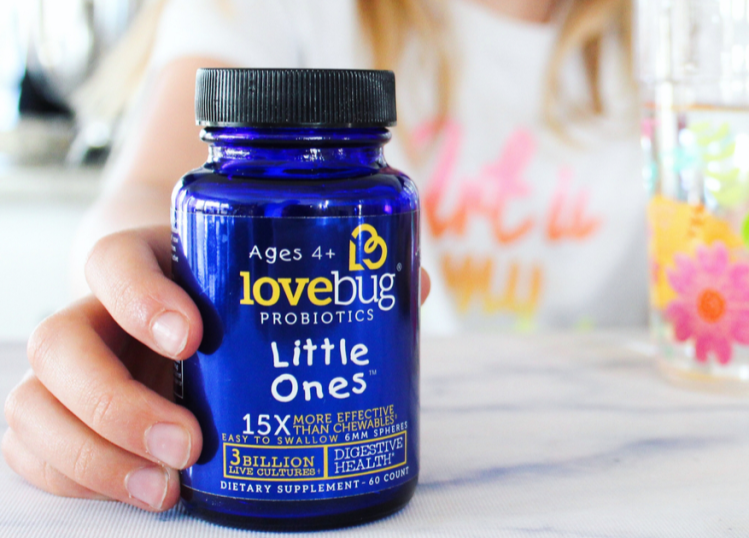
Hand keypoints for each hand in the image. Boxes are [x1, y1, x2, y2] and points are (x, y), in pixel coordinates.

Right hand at [3, 226, 430, 510]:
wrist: (179, 298)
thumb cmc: (232, 286)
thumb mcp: (269, 270)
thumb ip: (333, 273)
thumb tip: (414, 283)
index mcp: (149, 264)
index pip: (113, 260)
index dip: (139, 296)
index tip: (192, 334)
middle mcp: (100, 314)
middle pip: (59, 343)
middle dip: (116, 403)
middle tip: (190, 444)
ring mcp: (82, 367)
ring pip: (35, 403)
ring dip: (91, 456)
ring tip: (167, 490)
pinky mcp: (73, 417)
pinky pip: (35, 448)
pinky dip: (72, 477)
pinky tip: (140, 495)